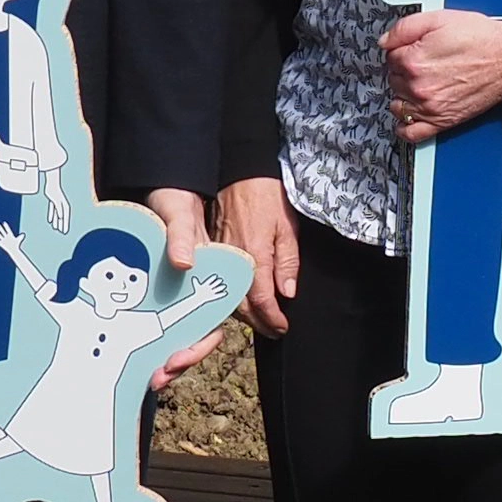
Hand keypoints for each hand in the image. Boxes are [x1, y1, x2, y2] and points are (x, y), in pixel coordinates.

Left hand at [141, 188, 218, 384]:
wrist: (161, 193)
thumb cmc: (174, 202)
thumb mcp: (178, 215)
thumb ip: (181, 236)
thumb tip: (184, 263)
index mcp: (209, 280)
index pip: (212, 323)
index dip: (199, 346)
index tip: (177, 359)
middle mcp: (194, 293)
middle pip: (194, 337)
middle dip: (179, 362)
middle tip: (157, 378)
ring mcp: (175, 295)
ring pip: (176, 337)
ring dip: (165, 359)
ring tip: (148, 378)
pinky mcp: (158, 293)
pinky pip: (156, 323)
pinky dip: (148, 341)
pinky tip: (134, 356)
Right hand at [214, 177, 301, 337]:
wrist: (241, 170)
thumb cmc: (269, 196)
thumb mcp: (288, 227)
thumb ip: (288, 261)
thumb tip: (287, 292)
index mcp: (255, 255)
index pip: (262, 299)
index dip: (273, 318)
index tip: (282, 328)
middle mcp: (234, 259)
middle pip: (242, 304)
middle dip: (258, 323)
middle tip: (273, 331)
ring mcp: (221, 254)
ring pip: (228, 293)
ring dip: (244, 313)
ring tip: (260, 321)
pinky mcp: (213, 247)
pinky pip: (221, 279)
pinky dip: (232, 295)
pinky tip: (241, 299)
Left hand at [380, 7, 501, 144]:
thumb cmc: (481, 39)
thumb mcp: (439, 18)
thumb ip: (404, 27)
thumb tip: (385, 40)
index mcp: (414, 60)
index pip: (390, 56)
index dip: (402, 49)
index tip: (415, 48)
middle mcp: (419, 87)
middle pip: (392, 79)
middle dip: (403, 70)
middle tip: (423, 61)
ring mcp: (430, 107)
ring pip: (398, 104)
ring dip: (403, 94)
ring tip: (420, 82)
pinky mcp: (442, 122)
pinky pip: (411, 133)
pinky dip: (405, 126)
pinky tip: (410, 114)